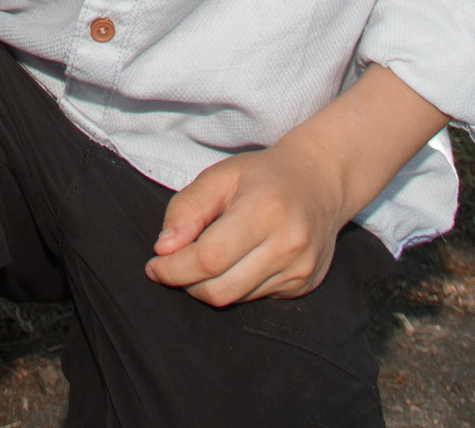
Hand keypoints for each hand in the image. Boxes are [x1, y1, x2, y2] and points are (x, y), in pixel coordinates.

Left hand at [144, 142, 347, 304]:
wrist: (320, 182)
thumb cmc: (263, 176)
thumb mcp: (219, 176)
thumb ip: (186, 209)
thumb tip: (164, 249)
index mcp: (265, 211)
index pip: (209, 259)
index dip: (174, 268)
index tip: (154, 265)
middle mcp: (288, 245)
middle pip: (220, 289)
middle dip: (186, 283)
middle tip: (173, 265)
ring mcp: (300, 269)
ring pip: (235, 298)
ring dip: (208, 286)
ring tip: (205, 259)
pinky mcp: (304, 285)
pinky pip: (254, 297)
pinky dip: (234, 285)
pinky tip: (237, 261)